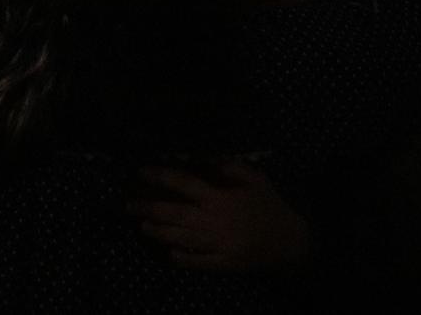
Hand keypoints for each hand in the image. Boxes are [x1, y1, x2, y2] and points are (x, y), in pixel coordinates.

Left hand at [129, 161, 310, 272]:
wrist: (292, 241)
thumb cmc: (270, 204)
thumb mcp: (254, 176)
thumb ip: (226, 165)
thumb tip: (199, 157)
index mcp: (221, 198)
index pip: (184, 184)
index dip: (161, 177)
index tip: (142, 172)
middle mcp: (215, 221)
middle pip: (174, 214)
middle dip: (148, 209)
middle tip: (127, 205)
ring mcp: (218, 245)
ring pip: (180, 238)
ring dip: (159, 233)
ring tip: (142, 227)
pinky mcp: (224, 264)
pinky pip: (197, 262)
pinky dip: (181, 258)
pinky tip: (169, 253)